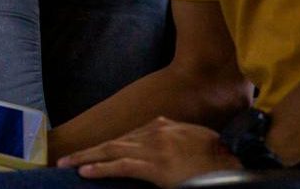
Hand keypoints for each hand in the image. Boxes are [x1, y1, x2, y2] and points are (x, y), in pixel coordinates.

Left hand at [55, 117, 239, 187]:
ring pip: (111, 152)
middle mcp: (154, 133)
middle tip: (65, 159)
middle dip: (88, 151)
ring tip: (66, 165)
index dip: (106, 145)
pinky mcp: (155, 167)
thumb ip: (173, 136)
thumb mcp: (192, 139)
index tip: (90, 153)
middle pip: (113, 141)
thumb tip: (160, 138)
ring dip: (86, 159)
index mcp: (162, 126)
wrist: (235, 159)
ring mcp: (153, 149)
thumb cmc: (218, 155)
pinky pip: (122, 167)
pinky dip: (101, 169)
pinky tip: (85, 172)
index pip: (126, 136)